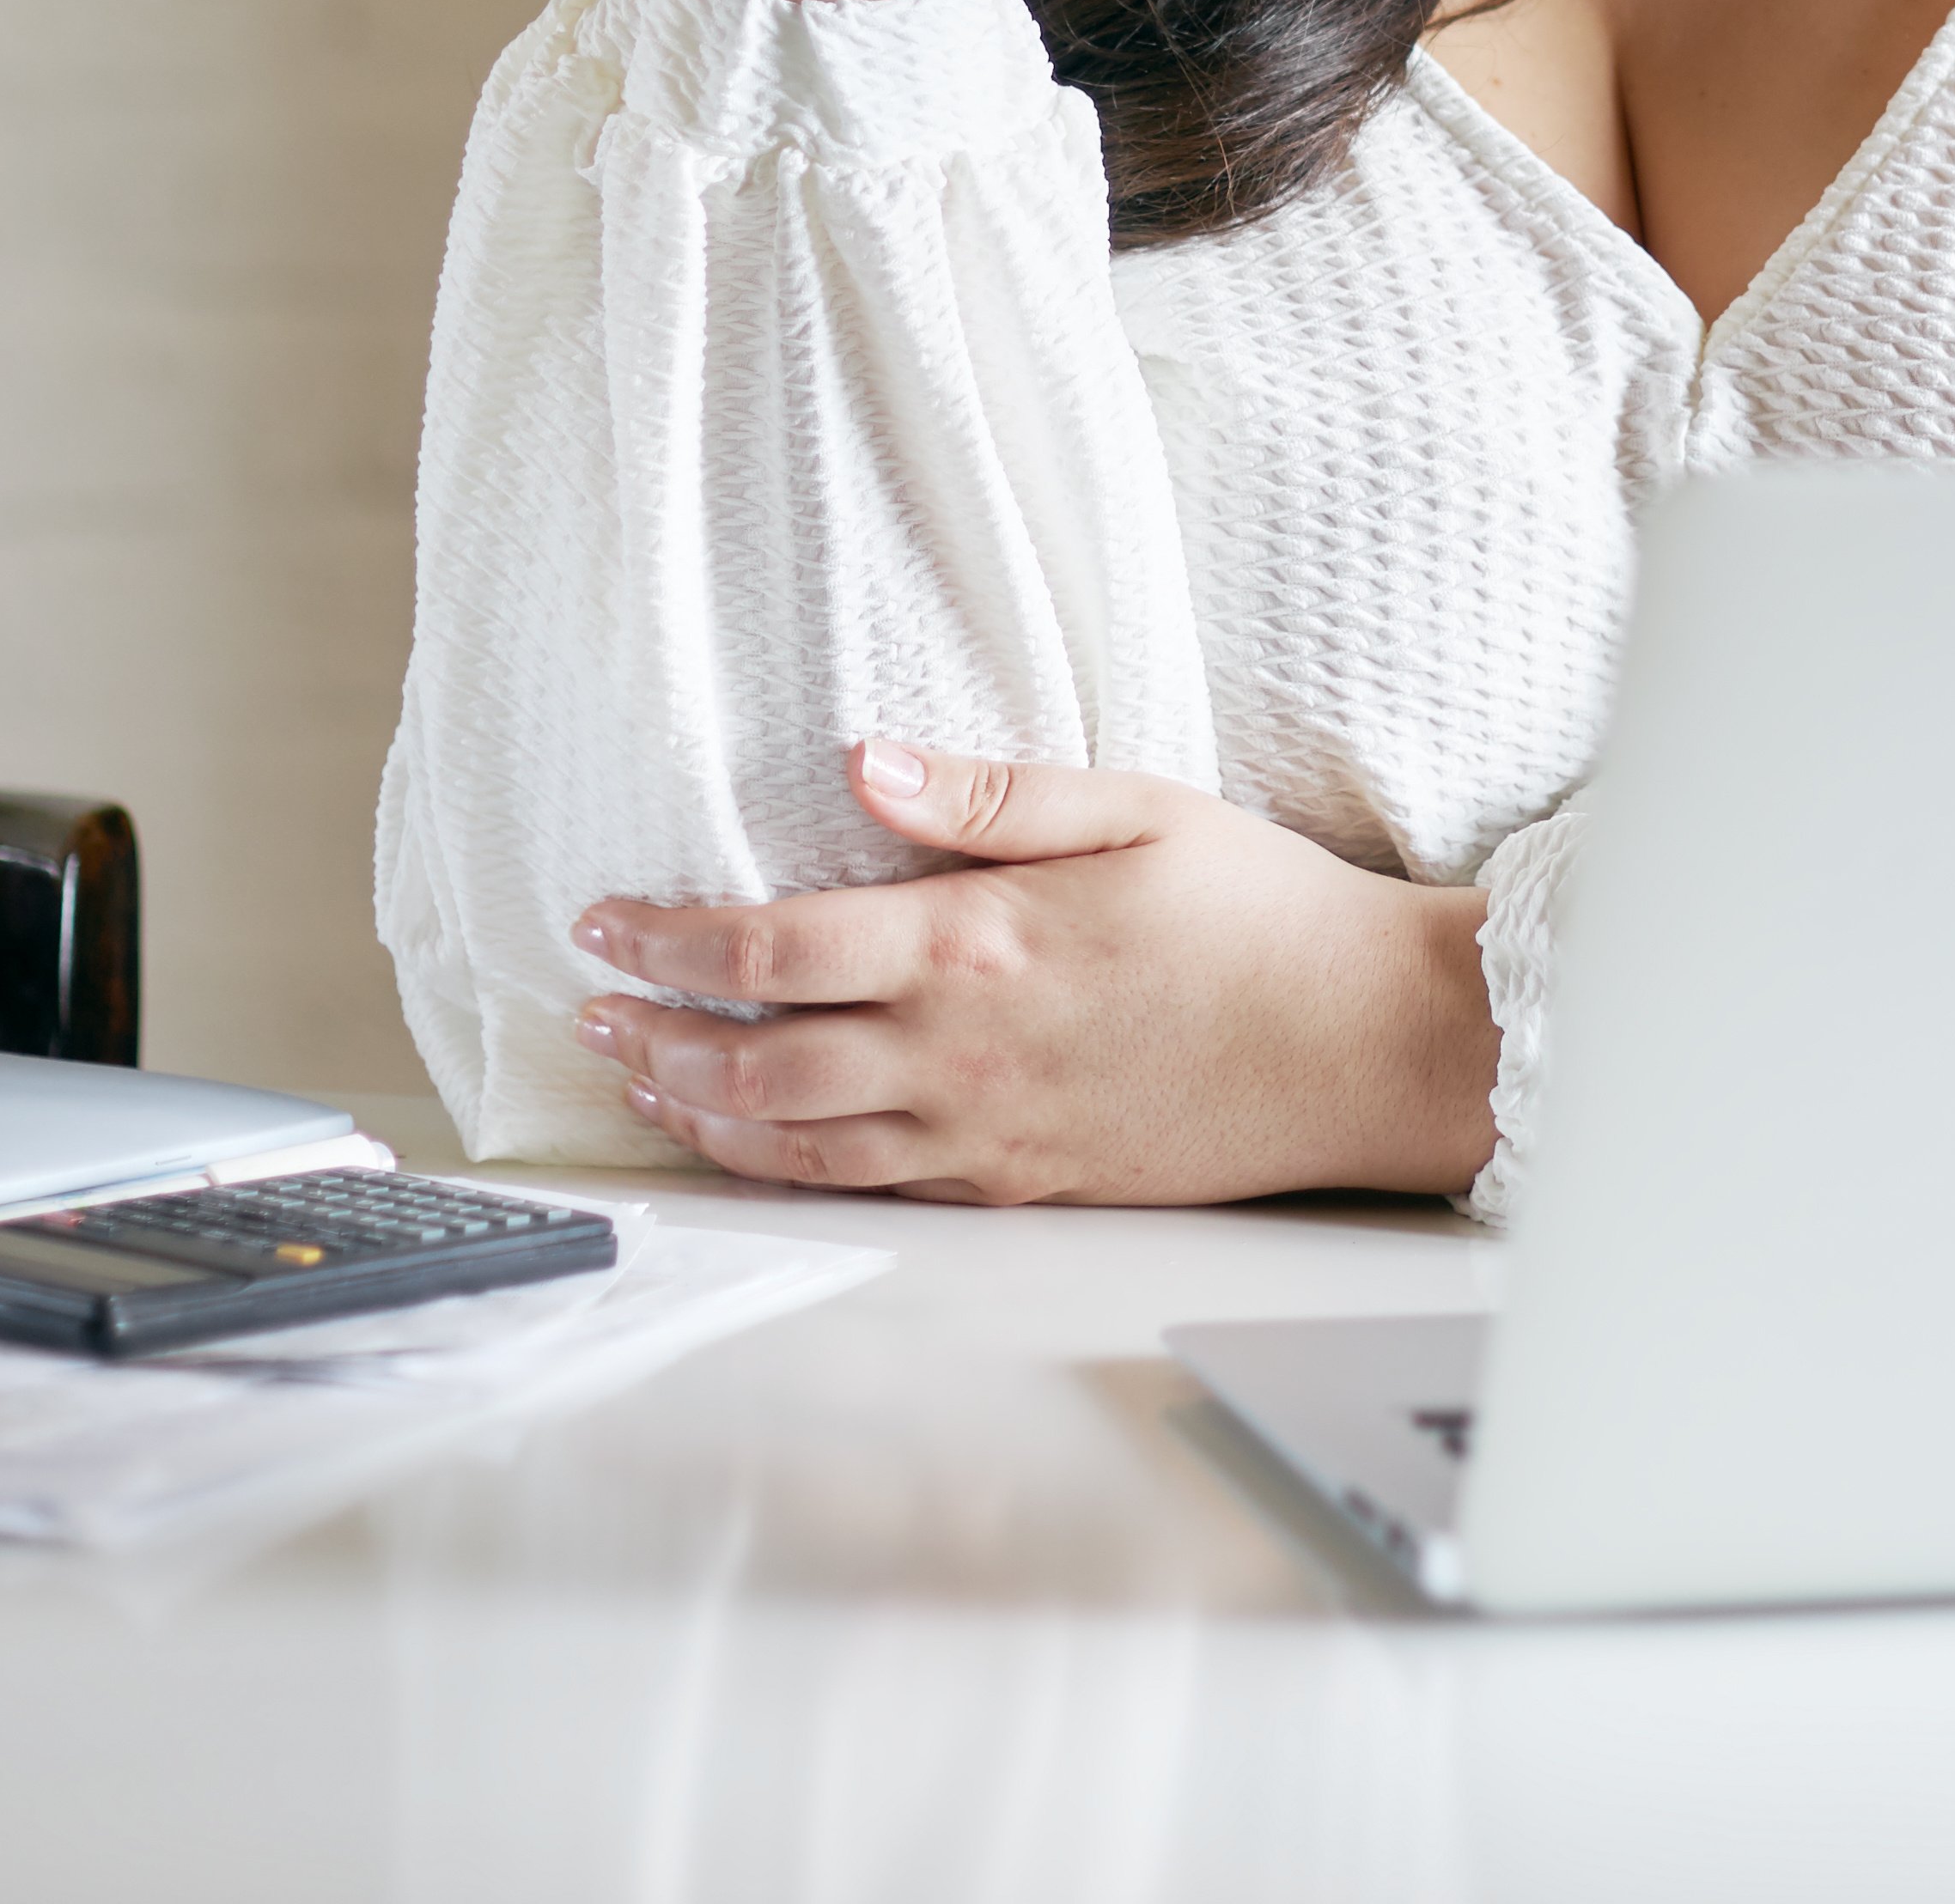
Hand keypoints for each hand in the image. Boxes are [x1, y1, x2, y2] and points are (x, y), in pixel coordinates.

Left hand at [572, 745, 1504, 1206]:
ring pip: (797, 1144)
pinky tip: (754, 1147)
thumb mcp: (1136, 808)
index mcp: (980, 944)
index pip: (774, 950)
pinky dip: (786, 1171)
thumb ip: (987, 794)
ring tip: (637, 1077)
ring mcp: (988, 1134)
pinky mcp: (1022, 1186)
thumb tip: (858, 764)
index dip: (669, 938)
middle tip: (589, 1004)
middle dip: (654, 1033)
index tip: (604, 919)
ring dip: (699, 1112)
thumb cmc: (1262, 913)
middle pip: (756, 1064)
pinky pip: (871, 1189)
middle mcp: (963, 1053)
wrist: (1365, 1043)